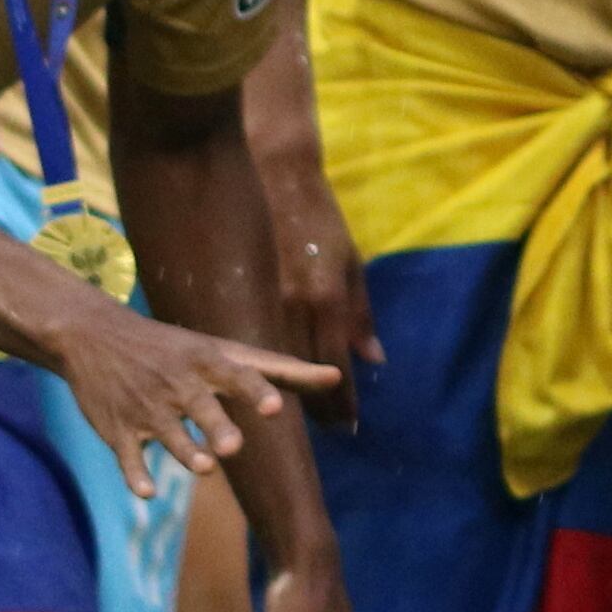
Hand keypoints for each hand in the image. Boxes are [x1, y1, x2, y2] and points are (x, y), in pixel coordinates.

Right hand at [50, 304, 333, 494]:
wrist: (94, 337)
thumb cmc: (176, 349)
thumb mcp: (223, 351)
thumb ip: (280, 369)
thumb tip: (336, 377)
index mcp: (207, 363)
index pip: (237, 375)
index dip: (256, 391)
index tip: (275, 407)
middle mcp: (179, 386)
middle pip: (202, 409)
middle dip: (217, 427)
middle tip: (234, 446)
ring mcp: (147, 409)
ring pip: (168, 435)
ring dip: (185, 452)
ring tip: (206, 467)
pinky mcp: (118, 431)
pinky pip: (127, 456)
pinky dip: (135, 475)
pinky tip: (147, 493)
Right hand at [261, 149, 379, 406]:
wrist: (277, 179)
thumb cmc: (322, 222)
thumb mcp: (351, 265)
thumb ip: (360, 315)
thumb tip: (375, 358)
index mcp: (326, 298)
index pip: (336, 364)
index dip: (343, 399)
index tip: (350, 427)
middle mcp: (292, 304)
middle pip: (303, 372)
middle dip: (315, 408)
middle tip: (327, 432)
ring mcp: (261, 299)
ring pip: (272, 363)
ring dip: (285, 393)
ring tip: (297, 421)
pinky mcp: (236, 292)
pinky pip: (248, 341)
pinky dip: (257, 367)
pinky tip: (260, 386)